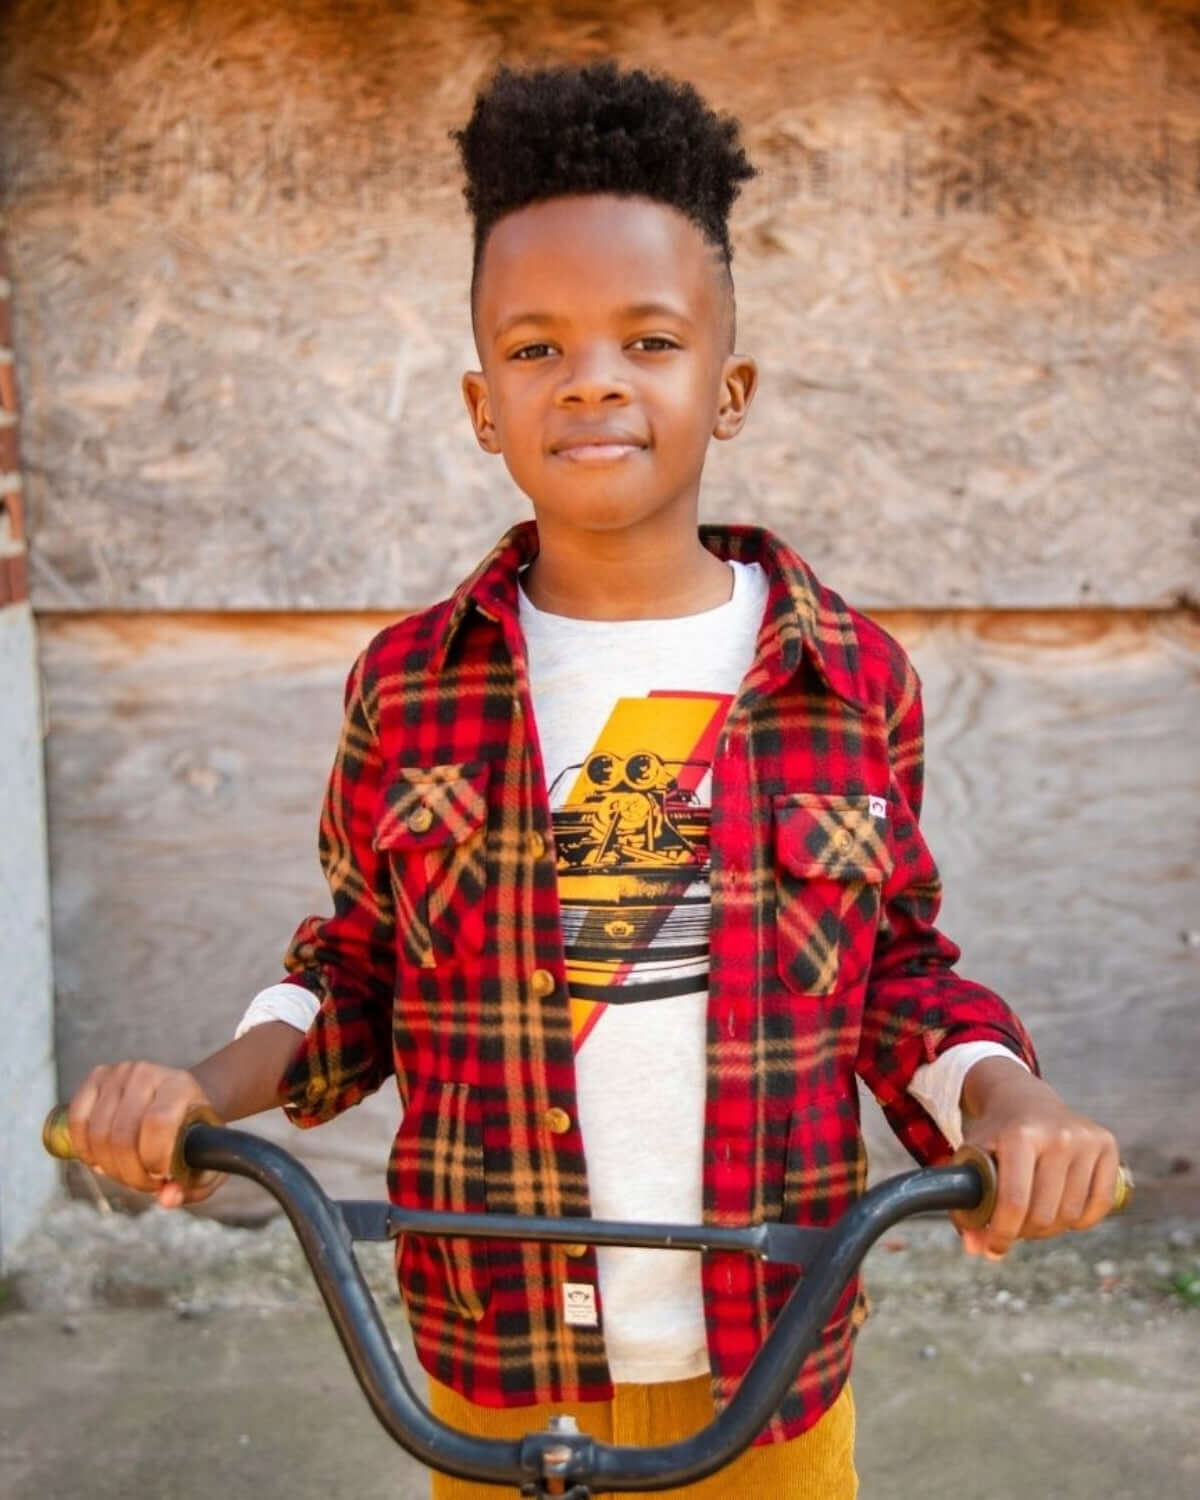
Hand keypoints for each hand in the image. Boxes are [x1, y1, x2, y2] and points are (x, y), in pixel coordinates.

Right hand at [67, 1061, 224, 1208]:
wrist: (180, 1099)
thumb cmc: (192, 1133)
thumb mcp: (204, 1159)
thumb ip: (194, 1186)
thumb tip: (168, 1198)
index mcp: (180, 1085)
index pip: (158, 1123)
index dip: (154, 1158)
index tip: (161, 1177)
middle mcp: (147, 1073)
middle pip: (123, 1135)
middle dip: (130, 1173)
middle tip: (144, 1183)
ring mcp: (118, 1073)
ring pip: (98, 1133)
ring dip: (108, 1167)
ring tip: (126, 1173)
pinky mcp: (95, 1078)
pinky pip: (77, 1122)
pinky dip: (85, 1150)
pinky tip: (102, 1161)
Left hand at [954, 1057, 1119, 1259]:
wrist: (1022, 1097)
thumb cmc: (994, 1135)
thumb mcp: (971, 1160)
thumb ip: (967, 1204)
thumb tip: (976, 1249)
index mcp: (1019, 1135)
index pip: (1015, 1202)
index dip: (1003, 1234)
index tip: (993, 1248)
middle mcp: (1058, 1135)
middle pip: (1044, 1214)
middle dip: (1025, 1232)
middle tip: (1014, 1229)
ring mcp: (1086, 1139)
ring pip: (1071, 1214)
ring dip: (1050, 1228)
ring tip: (1033, 1218)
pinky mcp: (1107, 1144)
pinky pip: (1100, 1205)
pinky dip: (1080, 1220)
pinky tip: (1062, 1213)